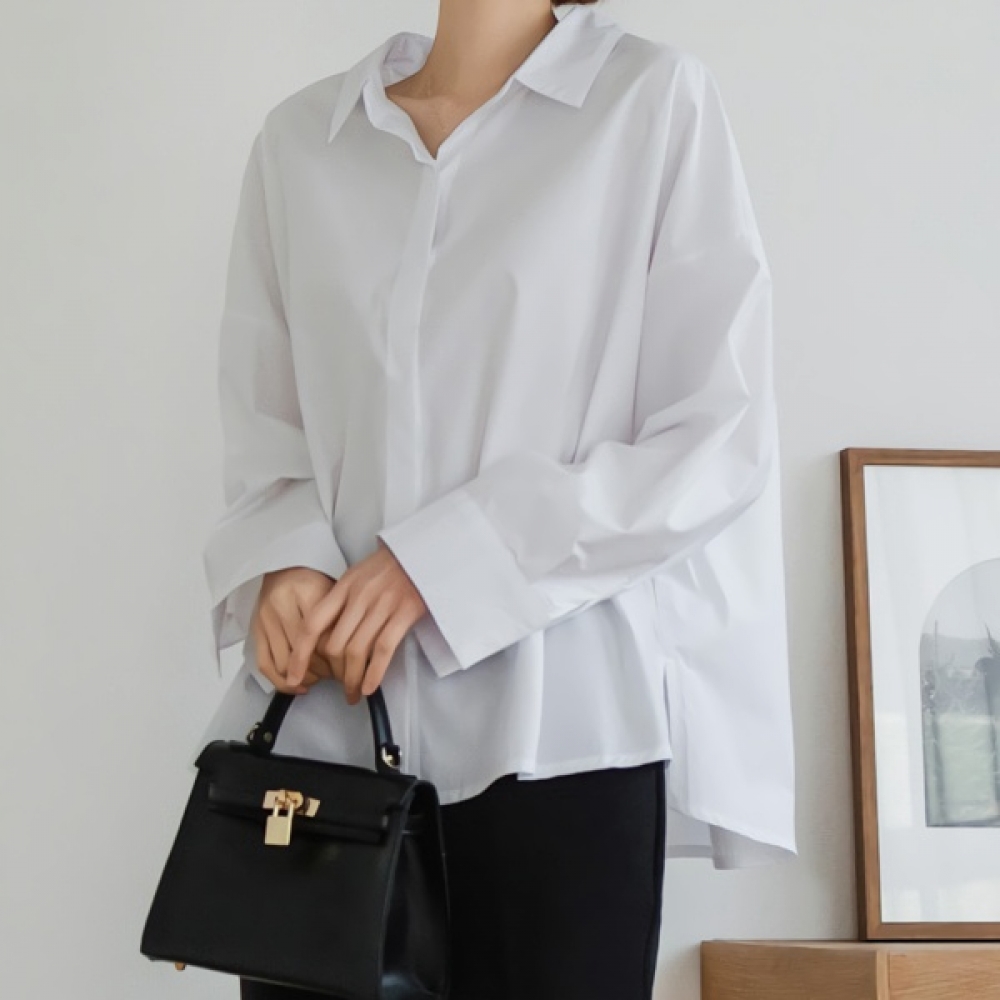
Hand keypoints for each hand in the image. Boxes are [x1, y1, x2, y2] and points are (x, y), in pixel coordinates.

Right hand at [250, 567, 339, 693]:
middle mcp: (283, 605)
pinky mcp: (255, 630)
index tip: (350, 667)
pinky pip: (264, 664)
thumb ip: (341, 619)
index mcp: (308, 592)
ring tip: (320, 678)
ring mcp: (266, 619)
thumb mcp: (334, 591)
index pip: (325, 638)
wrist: (284, 566)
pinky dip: (279, 681)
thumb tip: (355, 657)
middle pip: (306, 653)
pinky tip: (296, 685)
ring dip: (305, 678)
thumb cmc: (314, 581)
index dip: (339, 659)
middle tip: (339, 676)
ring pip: (285, 663)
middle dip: (325, 671)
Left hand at [285, 539, 428, 703]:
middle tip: (338, 686)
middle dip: (334, 673)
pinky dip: (374, 673)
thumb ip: (341, 601)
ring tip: (353, 693)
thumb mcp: (358, 575)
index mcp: (344, 587)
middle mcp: (359, 596)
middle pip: (335, 645)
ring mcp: (383, 604)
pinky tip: (369, 687)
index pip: (312, 624)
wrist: (424, 550)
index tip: (293, 675)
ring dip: (352, 679)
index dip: (300, 654)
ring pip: (357, 651)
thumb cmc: (390, 565)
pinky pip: (383, 649)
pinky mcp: (405, 612)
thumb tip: (325, 635)